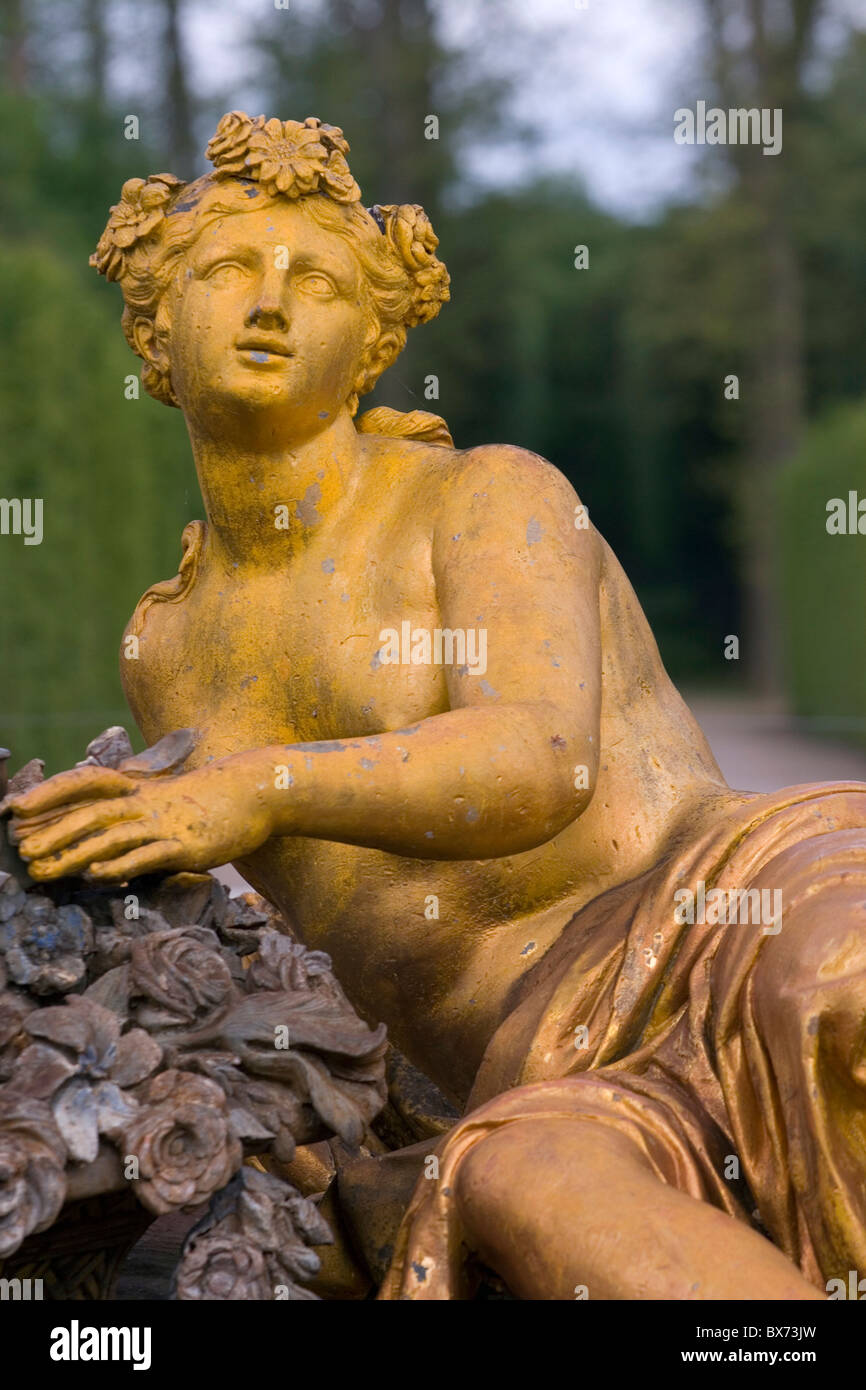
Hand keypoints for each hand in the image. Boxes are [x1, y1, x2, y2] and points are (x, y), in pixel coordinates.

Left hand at [2, 758, 274, 881]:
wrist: (255, 793)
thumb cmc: (208, 801)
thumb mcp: (165, 801)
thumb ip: (134, 816)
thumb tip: (101, 842)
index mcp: (137, 791)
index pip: (84, 786)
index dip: (48, 796)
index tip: (15, 810)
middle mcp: (145, 804)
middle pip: (90, 815)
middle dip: (52, 833)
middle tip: (22, 852)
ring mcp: (165, 823)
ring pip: (112, 836)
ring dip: (74, 853)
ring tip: (43, 870)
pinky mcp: (186, 844)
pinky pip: (148, 855)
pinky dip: (121, 865)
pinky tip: (97, 874)